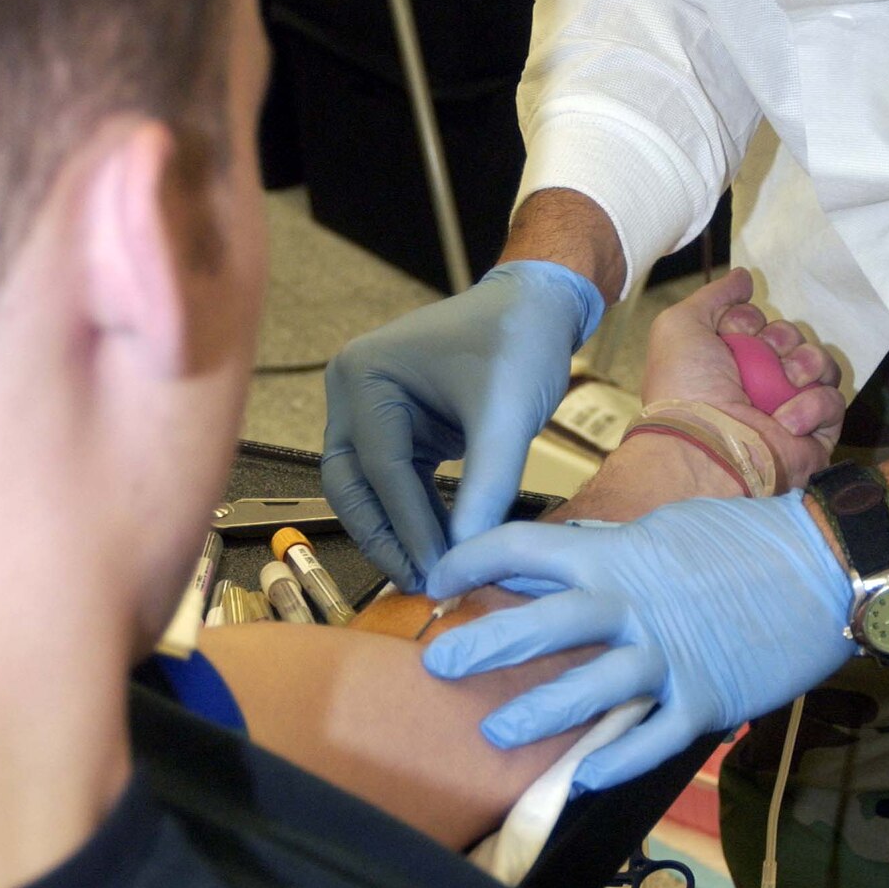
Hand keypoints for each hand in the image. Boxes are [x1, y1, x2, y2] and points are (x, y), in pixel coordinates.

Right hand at [321, 261, 603, 588]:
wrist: (536, 306)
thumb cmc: (520, 341)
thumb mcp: (507, 414)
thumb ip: (487, 485)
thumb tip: (466, 554)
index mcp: (366, 376)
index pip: (381, 467)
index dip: (407, 524)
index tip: (436, 569)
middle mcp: (352, 392)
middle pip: (352, 484)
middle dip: (384, 536)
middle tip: (418, 582)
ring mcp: (367, 410)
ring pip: (366, 490)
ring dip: (395, 532)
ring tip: (429, 574)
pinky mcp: (392, 427)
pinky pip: (392, 482)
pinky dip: (412, 514)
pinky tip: (438, 547)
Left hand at [422, 491, 852, 788]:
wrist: (828, 566)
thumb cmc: (746, 539)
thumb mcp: (665, 529)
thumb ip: (608, 551)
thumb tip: (554, 562)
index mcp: (618, 555)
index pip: (526, 548)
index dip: (473, 560)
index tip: (437, 579)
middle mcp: (633, 607)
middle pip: (544, 624)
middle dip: (485, 645)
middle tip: (438, 665)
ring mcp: (670, 657)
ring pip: (591, 691)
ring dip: (539, 714)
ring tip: (496, 733)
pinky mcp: (705, 700)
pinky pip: (652, 739)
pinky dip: (617, 761)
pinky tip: (583, 777)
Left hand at [642, 269, 843, 488]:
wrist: (705, 446)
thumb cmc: (685, 388)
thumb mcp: (680, 326)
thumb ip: (714, 296)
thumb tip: (744, 278)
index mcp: (728, 364)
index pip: (761, 324)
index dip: (750, 321)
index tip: (733, 333)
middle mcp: (759, 387)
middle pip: (793, 339)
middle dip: (781, 338)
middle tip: (765, 355)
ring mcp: (789, 411)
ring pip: (820, 365)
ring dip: (805, 363)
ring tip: (786, 380)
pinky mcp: (815, 436)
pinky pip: (834, 402)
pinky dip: (812, 405)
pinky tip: (785, 420)